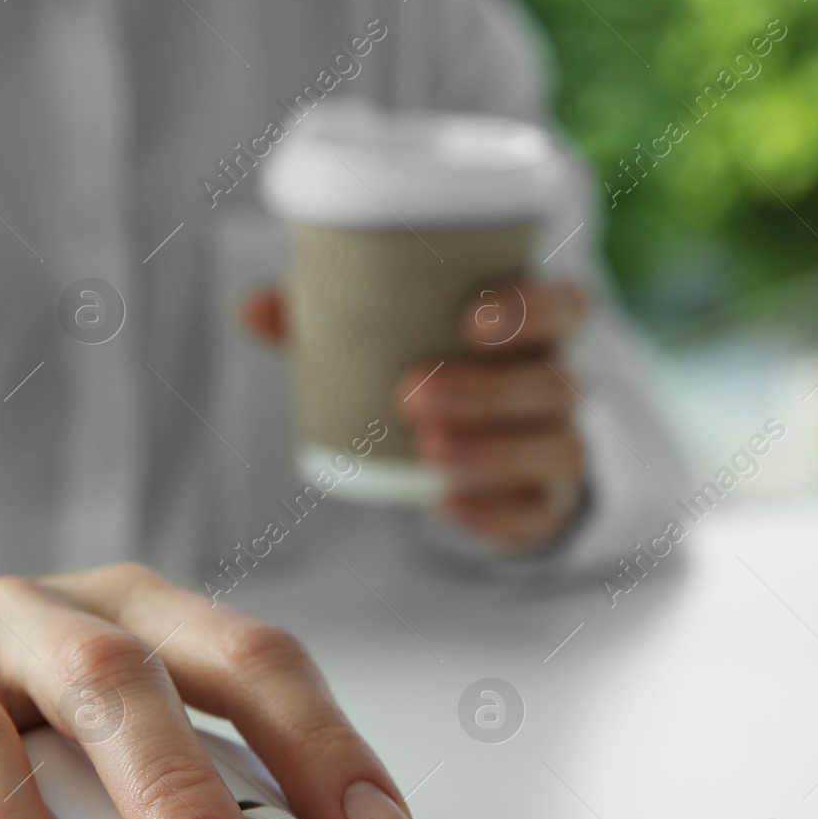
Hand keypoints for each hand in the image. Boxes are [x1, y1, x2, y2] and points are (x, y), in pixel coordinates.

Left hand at [243, 279, 589, 546]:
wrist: (465, 444)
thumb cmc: (423, 364)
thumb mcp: (385, 336)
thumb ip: (327, 318)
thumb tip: (252, 310)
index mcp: (533, 328)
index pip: (565, 305)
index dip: (531, 309)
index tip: (469, 319)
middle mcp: (557, 382)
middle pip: (555, 382)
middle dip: (488, 389)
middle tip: (411, 393)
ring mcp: (557, 444)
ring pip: (558, 448)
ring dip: (494, 451)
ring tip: (426, 450)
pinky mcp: (545, 502)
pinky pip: (539, 514)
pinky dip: (497, 513)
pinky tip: (448, 507)